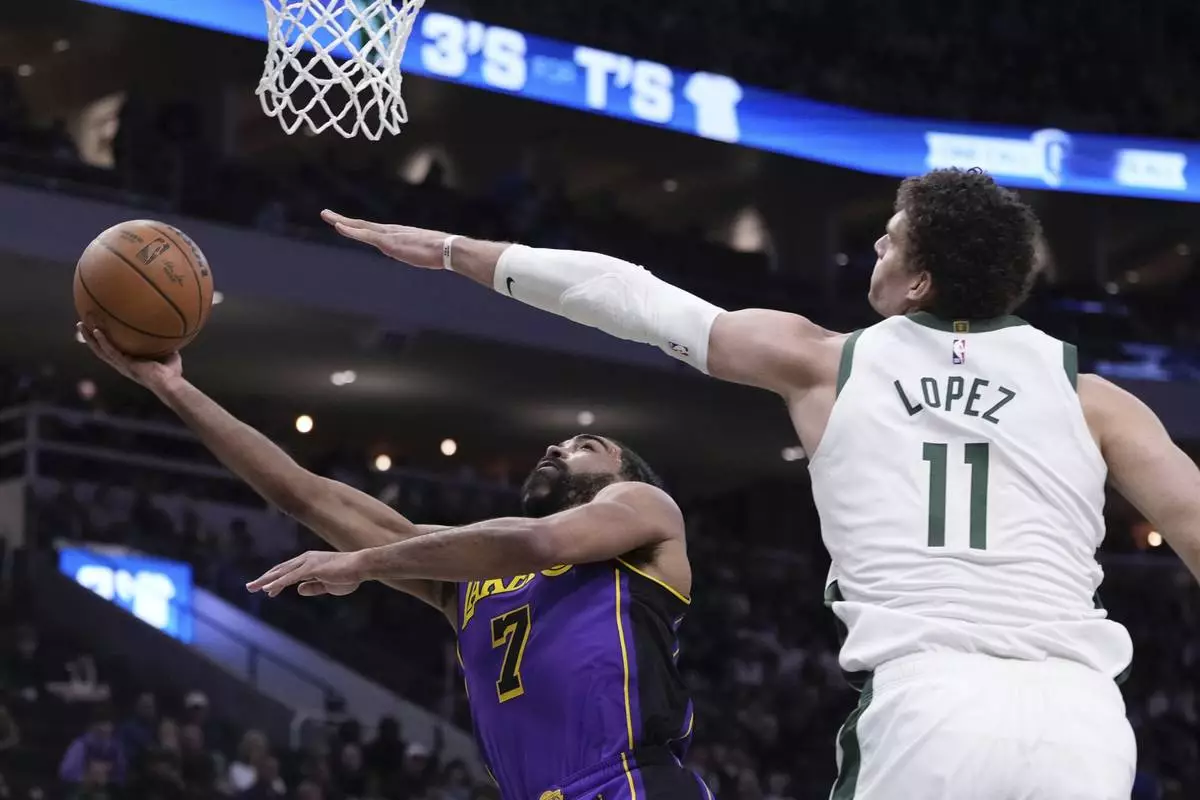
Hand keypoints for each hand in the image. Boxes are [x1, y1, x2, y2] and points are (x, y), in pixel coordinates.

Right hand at [77, 324, 181, 389]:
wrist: (170, 384)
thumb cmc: (171, 373)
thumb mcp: (168, 353)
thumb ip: (165, 344)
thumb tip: (169, 330)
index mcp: (128, 363)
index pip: (111, 351)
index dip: (102, 342)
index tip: (96, 330)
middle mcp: (122, 365)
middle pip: (100, 350)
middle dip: (89, 338)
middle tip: (81, 325)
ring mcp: (122, 365)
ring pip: (100, 350)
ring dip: (89, 338)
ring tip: (81, 325)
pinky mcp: (125, 364)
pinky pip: (110, 351)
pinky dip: (103, 341)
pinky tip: (96, 330)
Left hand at [246, 550, 368, 597]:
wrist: (362, 566)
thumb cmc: (349, 575)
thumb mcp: (328, 585)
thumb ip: (313, 586)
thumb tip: (299, 590)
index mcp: (310, 562)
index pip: (288, 571)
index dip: (275, 580)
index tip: (266, 589)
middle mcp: (306, 559)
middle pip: (280, 570)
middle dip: (264, 578)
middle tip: (250, 586)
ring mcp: (307, 563)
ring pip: (281, 573)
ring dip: (265, 580)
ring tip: (252, 587)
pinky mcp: (310, 568)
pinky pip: (290, 578)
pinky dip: (277, 583)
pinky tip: (268, 589)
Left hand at [321, 209, 448, 268]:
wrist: (447, 248)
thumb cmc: (440, 252)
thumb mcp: (423, 253)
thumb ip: (416, 252)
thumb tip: (422, 257)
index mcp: (397, 235)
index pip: (372, 229)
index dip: (356, 226)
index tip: (343, 223)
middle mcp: (390, 231)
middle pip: (362, 224)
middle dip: (342, 219)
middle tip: (325, 213)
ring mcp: (389, 235)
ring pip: (360, 226)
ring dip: (342, 221)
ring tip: (327, 216)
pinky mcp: (389, 242)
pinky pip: (365, 234)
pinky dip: (351, 230)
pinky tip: (339, 226)